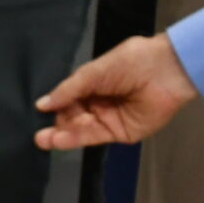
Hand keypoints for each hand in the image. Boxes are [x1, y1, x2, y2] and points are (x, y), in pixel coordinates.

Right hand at [34, 34, 201, 150]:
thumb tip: (42, 104)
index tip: (38, 112)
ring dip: (62, 135)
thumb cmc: (131, 63)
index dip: (55, 106)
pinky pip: (94, 137)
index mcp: (94, 84)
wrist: (166, 71)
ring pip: (81, 129)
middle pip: (73, 117)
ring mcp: (110, 119)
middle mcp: (100, 103)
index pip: (69, 99)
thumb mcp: (93, 72)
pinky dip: (76, 139)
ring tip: (42, 139)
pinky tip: (59, 139)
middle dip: (56, 124)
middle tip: (37, 133)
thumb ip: (68, 90)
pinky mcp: (121, 133)